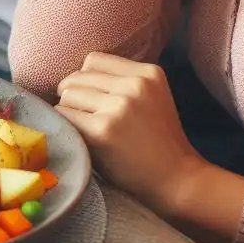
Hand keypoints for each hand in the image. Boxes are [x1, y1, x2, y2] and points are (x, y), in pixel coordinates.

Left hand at [55, 52, 205, 216]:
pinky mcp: (103, 130)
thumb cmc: (157, 142)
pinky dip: (65, 126)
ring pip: (67, 95)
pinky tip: (80, 138)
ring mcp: (119, 107)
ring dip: (69, 112)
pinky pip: (64, 116)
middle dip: (74, 96)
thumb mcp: (151, 98)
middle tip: (86, 118)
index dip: (85, 79)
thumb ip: (121, 81)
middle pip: (77, 77)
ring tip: (86, 129)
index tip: (91, 98)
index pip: (93, 60)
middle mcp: (135, 85)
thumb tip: (73, 74)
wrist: (179, 182)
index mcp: (149, 73)